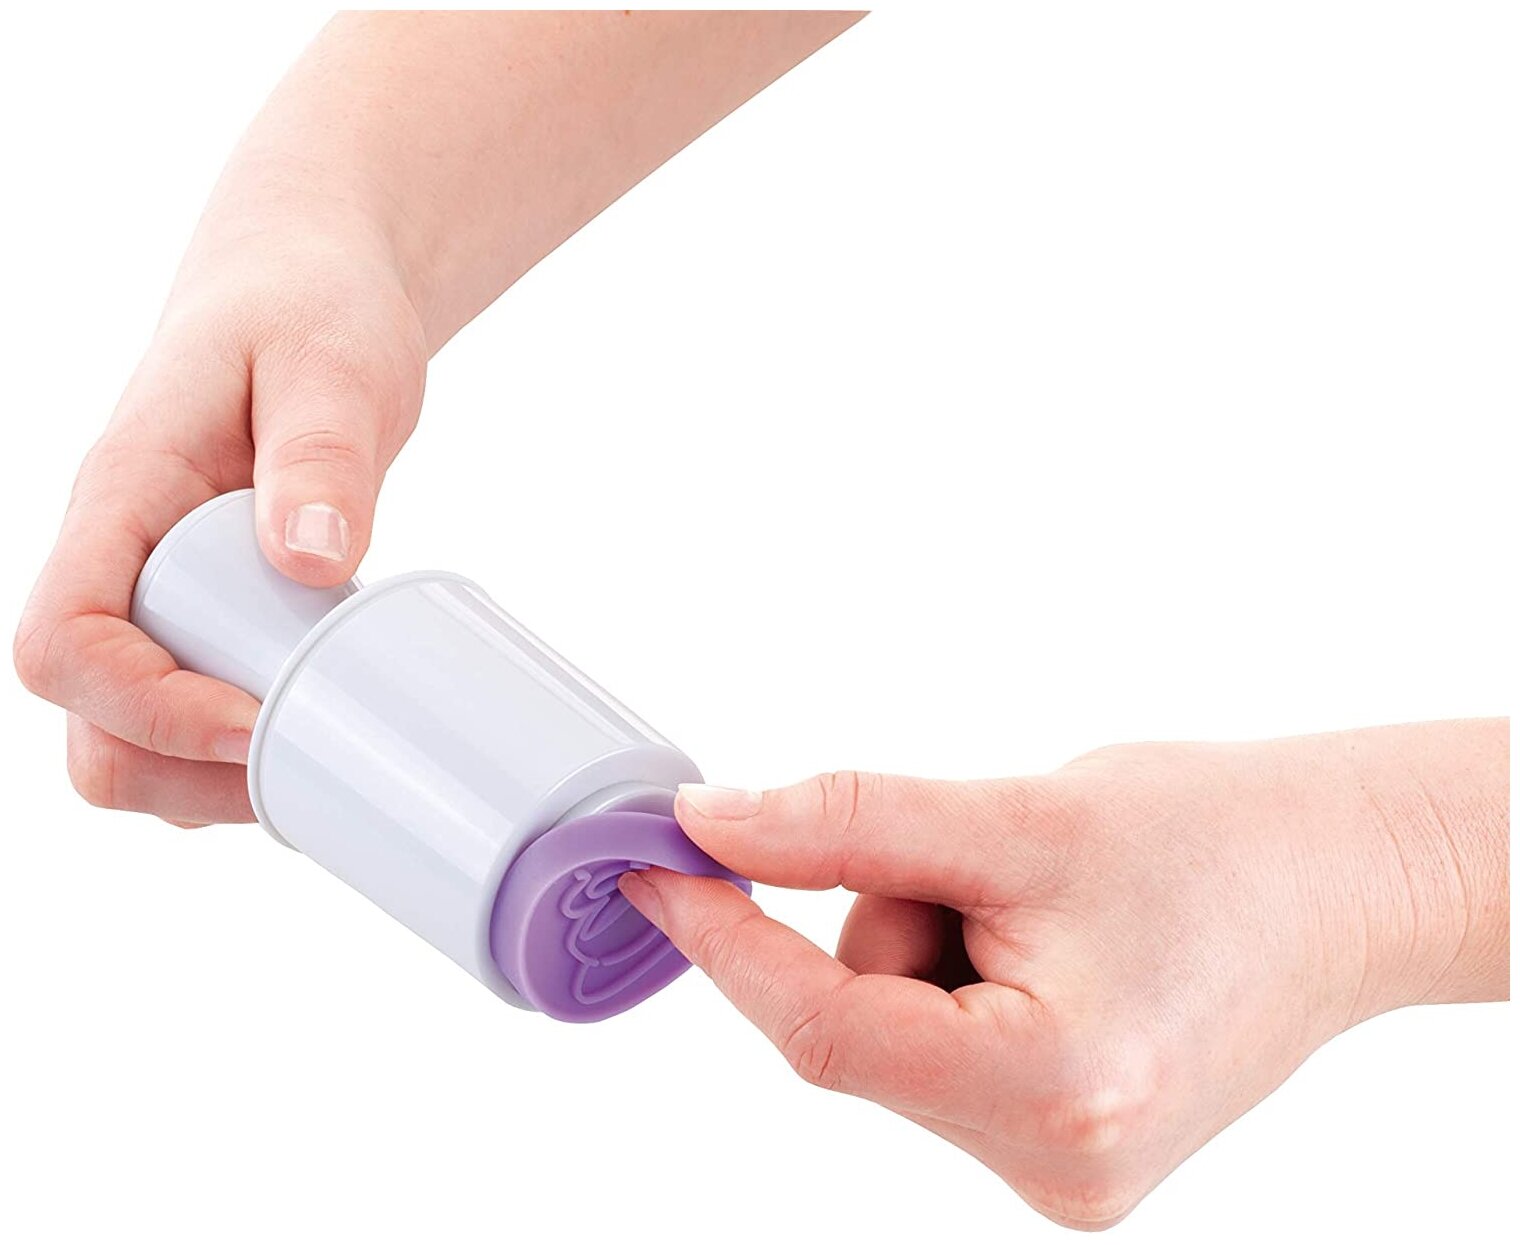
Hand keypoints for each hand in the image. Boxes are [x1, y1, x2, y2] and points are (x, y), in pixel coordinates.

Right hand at [14, 205, 425, 826]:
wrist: (312, 286)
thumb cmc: (312, 307)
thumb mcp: (333, 363)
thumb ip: (321, 455)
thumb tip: (313, 562)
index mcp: (123, 496)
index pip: (62, 640)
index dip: (147, 706)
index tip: (259, 719)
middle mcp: (120, 560)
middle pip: (87, 721)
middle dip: (181, 770)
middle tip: (303, 763)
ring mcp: (156, 594)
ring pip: (126, 739)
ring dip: (206, 781)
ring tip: (314, 762)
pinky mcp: (204, 612)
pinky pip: (184, 717)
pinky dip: (233, 756)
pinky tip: (310, 737)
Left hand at [620, 719, 1508, 1228]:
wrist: (1341, 882)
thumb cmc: (1217, 841)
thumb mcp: (1017, 815)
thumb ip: (846, 824)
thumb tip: (712, 828)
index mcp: (1054, 1090)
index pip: (823, 1029)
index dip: (723, 941)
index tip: (651, 868)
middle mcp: (1052, 1163)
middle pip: (859, 1027)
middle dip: (883, 916)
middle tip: (983, 858)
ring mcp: (1056, 1171)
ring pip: (889, 1032)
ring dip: (923, 940)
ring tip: (1041, 898)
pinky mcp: (1056, 1146)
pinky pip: (933, 1048)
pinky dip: (949, 975)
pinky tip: (1041, 939)